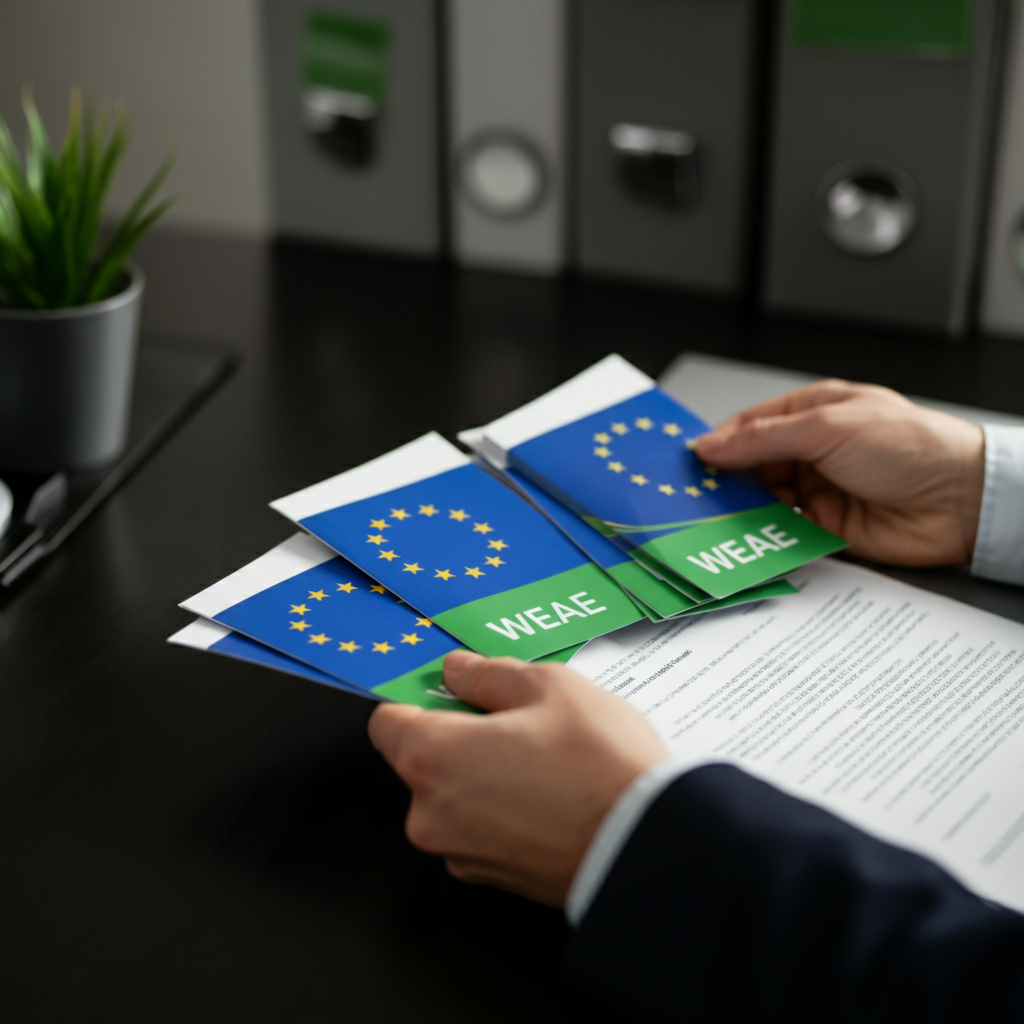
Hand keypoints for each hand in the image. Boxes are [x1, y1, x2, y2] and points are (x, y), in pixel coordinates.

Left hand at [367, 650, 667, 906]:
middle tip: (518, 719)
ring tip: (546, 759)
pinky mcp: (491, 879)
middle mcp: (430, 814)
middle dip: (462, 735)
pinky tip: (551, 794)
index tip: (449, 689)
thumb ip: (489, 674)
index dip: (418, 698)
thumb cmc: (600, 765)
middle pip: (424, 759)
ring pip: (455, 795)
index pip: (387, 720)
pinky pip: (482, 828)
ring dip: (485, 774)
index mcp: (432, 758)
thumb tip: (458, 672)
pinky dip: (504, 809)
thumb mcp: (549, 687)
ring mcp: (459, 853)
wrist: (649, 849)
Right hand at [693, 379, 984, 566]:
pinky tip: (745, 538)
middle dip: (724, 480)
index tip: (689, 461)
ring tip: (713, 519)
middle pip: (751, 466)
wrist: (962, 501)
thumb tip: (711, 444)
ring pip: (763, 501)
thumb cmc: (912, 446)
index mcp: (813, 413)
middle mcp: (813, 450)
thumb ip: (763, 438)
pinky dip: (764, 536)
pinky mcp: (826, 527)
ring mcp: (819, 489)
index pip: (750, 426)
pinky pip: (783, 532)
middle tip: (693, 495)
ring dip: (741, 510)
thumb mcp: (828, 428)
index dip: (719, 443)